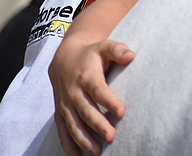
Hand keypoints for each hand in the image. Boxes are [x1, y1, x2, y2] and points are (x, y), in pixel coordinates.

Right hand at [49, 36, 135, 154]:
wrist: (64, 58)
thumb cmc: (91, 54)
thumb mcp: (104, 46)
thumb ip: (117, 49)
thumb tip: (131, 55)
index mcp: (87, 76)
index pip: (98, 90)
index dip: (109, 101)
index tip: (121, 112)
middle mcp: (73, 92)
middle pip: (86, 111)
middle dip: (98, 125)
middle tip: (111, 136)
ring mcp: (65, 104)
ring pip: (73, 124)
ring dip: (83, 139)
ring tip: (97, 152)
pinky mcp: (60, 113)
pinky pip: (63, 131)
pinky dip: (68, 145)